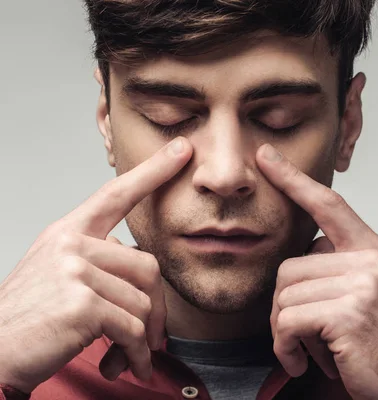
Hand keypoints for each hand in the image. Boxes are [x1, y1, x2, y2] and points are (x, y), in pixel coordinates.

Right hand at [0, 138, 191, 392]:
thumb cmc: (31, 319)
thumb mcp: (59, 276)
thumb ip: (98, 263)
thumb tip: (145, 274)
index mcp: (68, 233)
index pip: (117, 194)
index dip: (153, 171)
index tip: (183, 149)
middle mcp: (71, 244)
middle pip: (148, 266)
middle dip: (155, 308)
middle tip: (147, 337)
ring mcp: (75, 271)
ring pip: (143, 301)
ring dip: (141, 338)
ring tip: (124, 356)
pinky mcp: (82, 303)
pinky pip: (132, 328)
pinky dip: (135, 355)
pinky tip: (124, 367)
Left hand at [257, 144, 377, 399]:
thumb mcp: (371, 295)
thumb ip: (342, 267)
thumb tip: (304, 253)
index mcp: (374, 251)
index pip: (329, 205)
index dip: (294, 180)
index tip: (266, 157)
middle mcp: (371, 261)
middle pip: (291, 265)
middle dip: (285, 307)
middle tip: (305, 334)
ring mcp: (362, 285)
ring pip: (285, 295)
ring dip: (287, 331)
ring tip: (311, 348)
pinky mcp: (349, 313)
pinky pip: (288, 321)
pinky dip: (286, 347)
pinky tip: (304, 361)